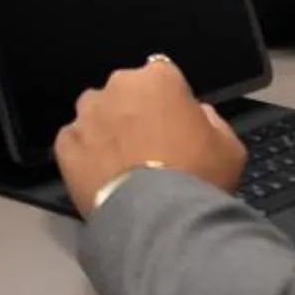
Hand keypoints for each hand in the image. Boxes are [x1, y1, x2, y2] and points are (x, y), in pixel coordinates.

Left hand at [55, 55, 246, 214]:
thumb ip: (212, 121)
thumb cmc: (199, 178)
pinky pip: (76, 142)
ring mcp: (87, 114)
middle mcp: (117, 86)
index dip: (169, 101)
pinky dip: (86, 155)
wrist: (157, 218)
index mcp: (158, 78)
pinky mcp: (65, 142)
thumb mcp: (229, 148)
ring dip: (107, 131)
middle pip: (126, 93)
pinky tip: (102, 177)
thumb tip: (198, 113)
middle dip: (134, 113)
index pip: (162, 76)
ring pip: (96, 114)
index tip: (175, 125)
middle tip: (150, 148)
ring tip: (123, 164)